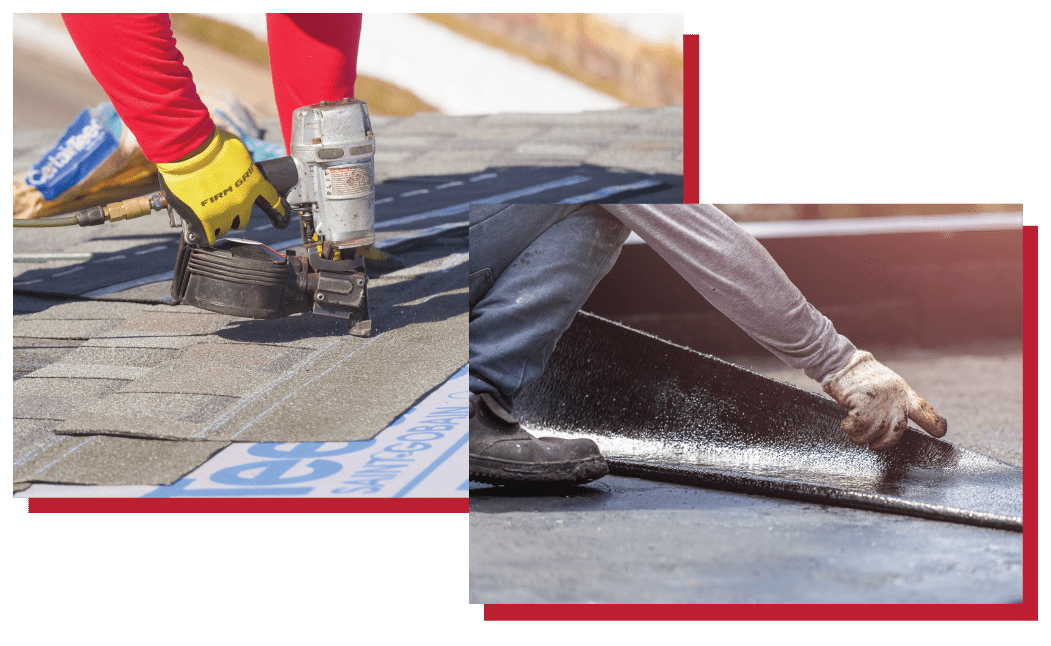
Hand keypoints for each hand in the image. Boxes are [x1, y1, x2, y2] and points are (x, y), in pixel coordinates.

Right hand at [157, 128, 285, 245]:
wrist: (190, 150)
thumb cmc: (210, 143)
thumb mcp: (237, 150)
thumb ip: (241, 164)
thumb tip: (237, 166)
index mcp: (255, 183)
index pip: (273, 201)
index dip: (278, 211)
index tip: (282, 219)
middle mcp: (243, 202)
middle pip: (243, 220)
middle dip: (233, 215)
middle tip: (221, 205)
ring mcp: (224, 213)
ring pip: (224, 228)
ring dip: (216, 222)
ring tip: (204, 210)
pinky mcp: (204, 220)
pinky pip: (207, 237)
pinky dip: (205, 235)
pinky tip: (200, 230)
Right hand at [822, 350, 946, 449]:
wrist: (843, 363)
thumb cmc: (861, 378)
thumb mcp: (885, 387)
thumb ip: (893, 403)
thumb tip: (891, 426)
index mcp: (903, 393)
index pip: (923, 410)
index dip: (934, 422)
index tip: (941, 432)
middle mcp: (895, 398)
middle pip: (897, 431)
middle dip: (883, 443)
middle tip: (873, 446)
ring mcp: (880, 401)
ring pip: (873, 432)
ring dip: (860, 436)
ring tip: (853, 431)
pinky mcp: (863, 402)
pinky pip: (857, 427)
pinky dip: (849, 429)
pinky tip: (845, 424)